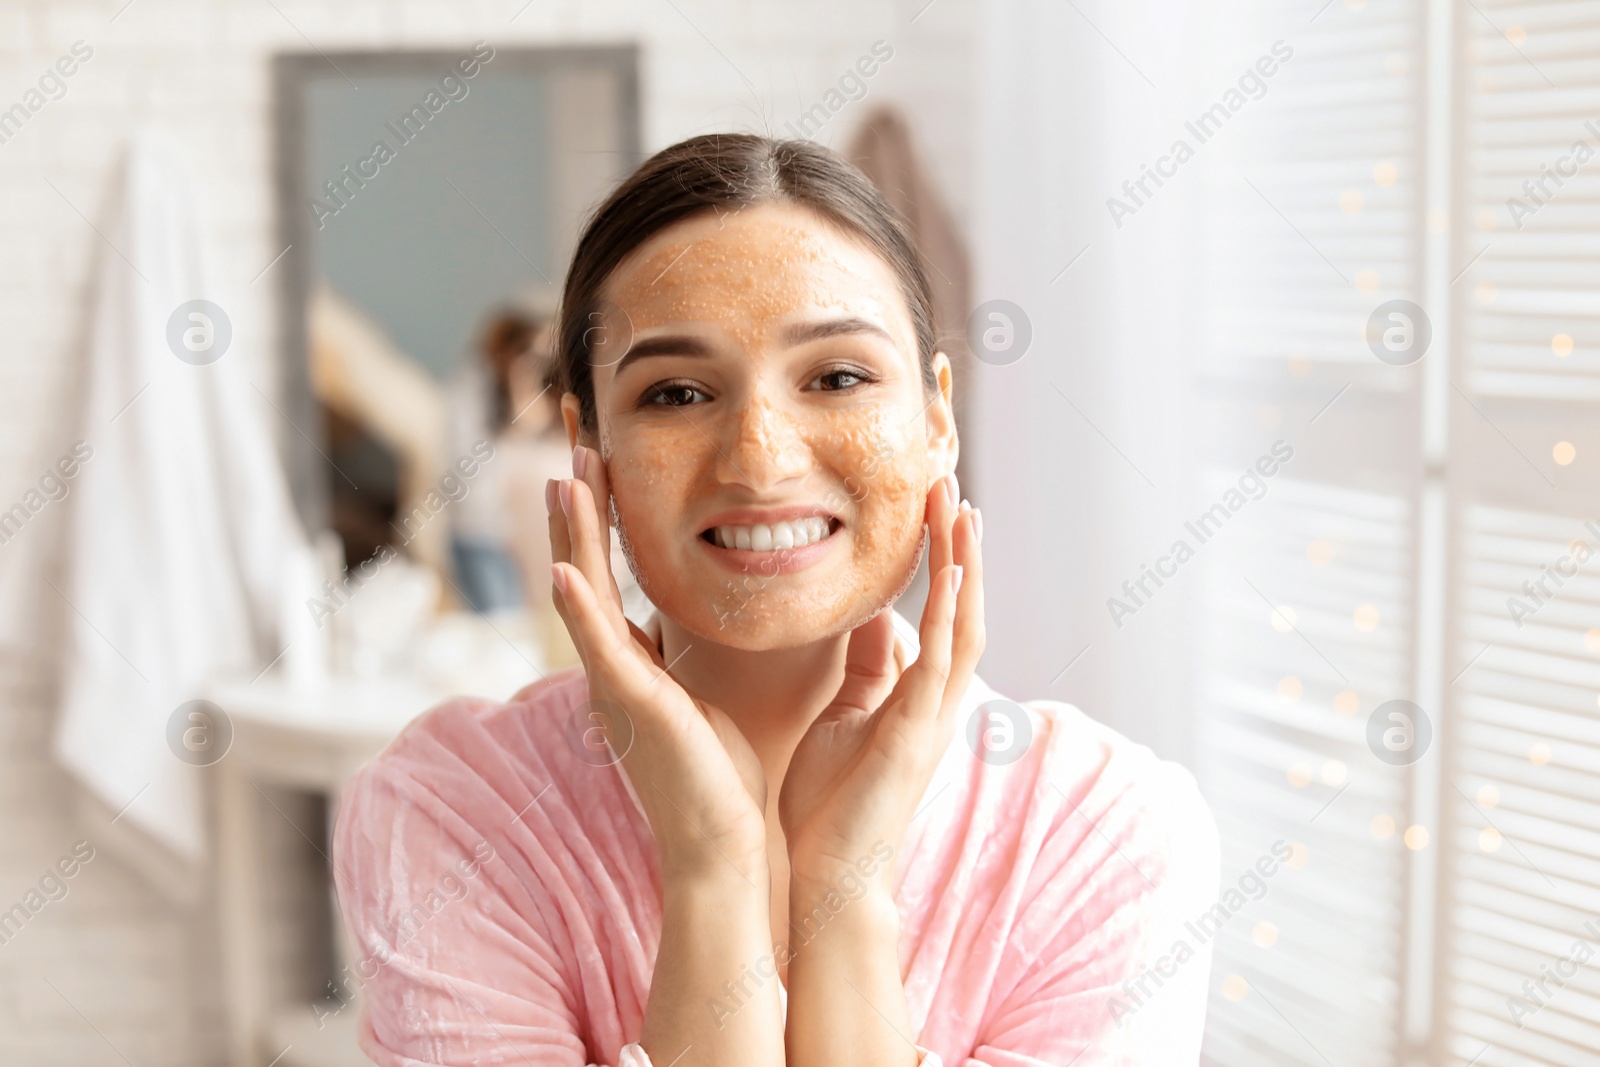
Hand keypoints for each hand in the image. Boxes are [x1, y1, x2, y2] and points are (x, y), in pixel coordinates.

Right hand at [548, 445, 768, 880]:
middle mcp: (611, 667)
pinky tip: (565, 570)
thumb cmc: (723, 778)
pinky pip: (601, 649)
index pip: (608, 568)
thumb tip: (708, 607)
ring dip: (575, 534)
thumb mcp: (704, 693)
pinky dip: (580, 608)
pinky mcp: (632, 709)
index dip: (601, 510)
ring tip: (566, 476)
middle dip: (580, 500)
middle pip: (585, 564)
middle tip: (574, 433)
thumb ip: (688, 652)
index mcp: (630, 661)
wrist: (723, 848)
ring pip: (585, 594)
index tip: (599, 452)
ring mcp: (614, 686)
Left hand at [777, 472, 984, 889]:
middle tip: (952, 483)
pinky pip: (943, 659)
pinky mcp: (919, 730)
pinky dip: (951, 610)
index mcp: (914, 693)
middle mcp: (935, 698)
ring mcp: (933, 714)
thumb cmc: (829, 802)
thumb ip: (864, 664)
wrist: (827, 872)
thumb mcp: (843, 712)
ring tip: (962, 506)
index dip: (939, 557)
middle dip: (958, 545)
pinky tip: (951, 568)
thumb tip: (868, 612)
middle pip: (962, 605)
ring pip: (965, 622)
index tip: (931, 503)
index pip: (938, 611)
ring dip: (964, 563)